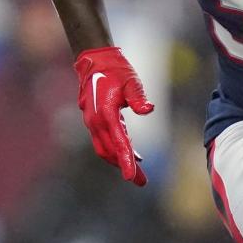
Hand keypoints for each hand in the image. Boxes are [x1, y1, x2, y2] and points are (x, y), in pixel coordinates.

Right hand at [73, 46, 153, 185]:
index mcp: (105, 114)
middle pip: (110, 152)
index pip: (118, 143)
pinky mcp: (95, 120)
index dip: (126, 161)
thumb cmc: (116, 70)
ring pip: (105, 149)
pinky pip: (105, 140)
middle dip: (124, 167)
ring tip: (137, 172)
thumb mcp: (132, 82)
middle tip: (141, 181)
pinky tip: (132, 152)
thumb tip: (149, 109)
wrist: (95, 61)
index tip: (132, 177)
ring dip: (120, 160)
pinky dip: (117, 149)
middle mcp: (96, 122)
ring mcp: (93, 122)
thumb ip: (139, 98)